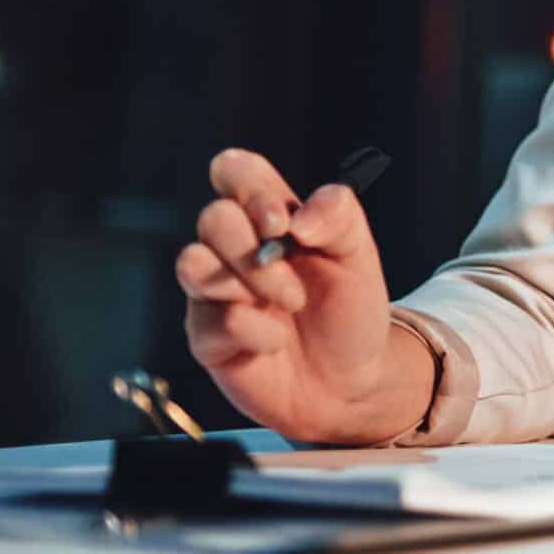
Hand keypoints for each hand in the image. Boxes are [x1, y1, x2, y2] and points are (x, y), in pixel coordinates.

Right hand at [174, 148, 416, 442]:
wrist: (349, 381)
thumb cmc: (350, 310)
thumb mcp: (360, 255)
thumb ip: (338, 216)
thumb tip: (297, 219)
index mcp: (270, 217)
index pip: (235, 172)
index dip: (249, 187)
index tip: (280, 222)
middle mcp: (235, 247)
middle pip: (213, 217)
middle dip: (255, 250)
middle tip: (296, 284)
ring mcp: (215, 289)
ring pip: (193, 262)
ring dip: (248, 285)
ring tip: (289, 306)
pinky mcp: (205, 333)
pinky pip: (210, 319)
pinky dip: (254, 331)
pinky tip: (275, 342)